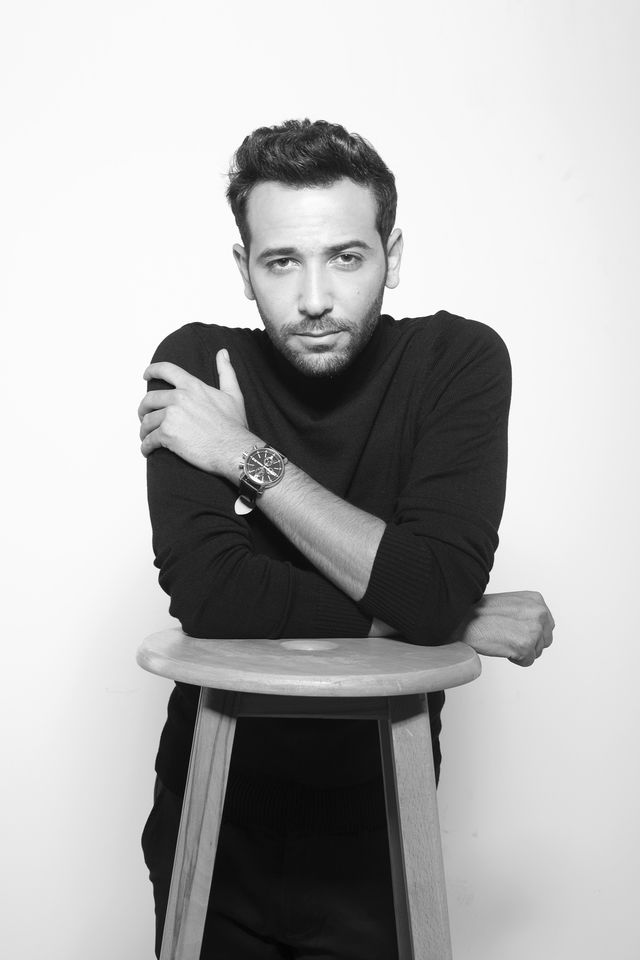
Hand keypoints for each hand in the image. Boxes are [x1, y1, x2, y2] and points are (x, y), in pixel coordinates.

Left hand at [138, 350, 254, 478]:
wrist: (233, 449)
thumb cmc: (234, 426)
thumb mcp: (233, 394)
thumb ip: (226, 371)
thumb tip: (223, 353)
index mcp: (192, 386)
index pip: (166, 370)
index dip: (153, 371)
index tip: (146, 375)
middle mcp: (179, 398)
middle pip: (150, 399)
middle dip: (144, 408)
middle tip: (144, 415)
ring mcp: (171, 416)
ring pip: (147, 421)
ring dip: (144, 430)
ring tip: (147, 437)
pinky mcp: (167, 435)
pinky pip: (149, 440)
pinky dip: (146, 446)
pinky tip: (148, 450)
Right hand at [452, 591, 554, 666]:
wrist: (462, 621)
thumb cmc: (480, 614)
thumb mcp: (511, 604)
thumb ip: (527, 612)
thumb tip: (537, 626)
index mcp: (536, 600)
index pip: (547, 625)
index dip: (528, 630)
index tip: (512, 627)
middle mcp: (539, 612)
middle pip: (545, 640)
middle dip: (528, 642)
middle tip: (507, 634)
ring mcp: (534, 629)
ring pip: (537, 652)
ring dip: (521, 650)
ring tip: (502, 638)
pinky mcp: (526, 645)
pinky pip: (527, 662)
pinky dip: (515, 659)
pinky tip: (502, 646)